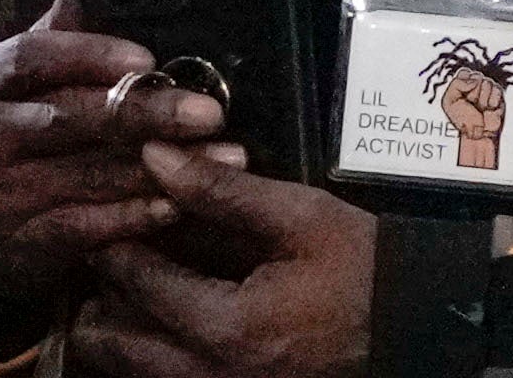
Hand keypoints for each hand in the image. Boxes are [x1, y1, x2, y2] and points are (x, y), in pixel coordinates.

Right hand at [0, 0, 220, 312]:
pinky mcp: (27, 242)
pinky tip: (179, 205)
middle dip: (145, 113)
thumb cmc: (9, 126)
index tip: (146, 57)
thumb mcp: (20, 74)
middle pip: (72, 118)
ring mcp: (6, 193)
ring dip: (163, 167)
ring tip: (224, 156)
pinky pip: (89, 228)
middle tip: (209, 110)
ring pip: (90, 176)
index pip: (35, 58)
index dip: (91, 55)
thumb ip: (63, 23)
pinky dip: (136, 217)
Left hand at [74, 153, 379, 377]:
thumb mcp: (300, 218)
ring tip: (125, 293)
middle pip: (110, 349)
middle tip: (108, 259)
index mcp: (228, 328)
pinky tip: (161, 325)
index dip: (112, 244)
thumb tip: (154, 156)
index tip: (103, 218)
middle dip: (97, 301)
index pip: (138, 284)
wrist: (415, 325)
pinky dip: (148, 358)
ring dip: (117, 335)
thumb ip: (221, 192)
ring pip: (129, 373)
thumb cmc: (364, 268)